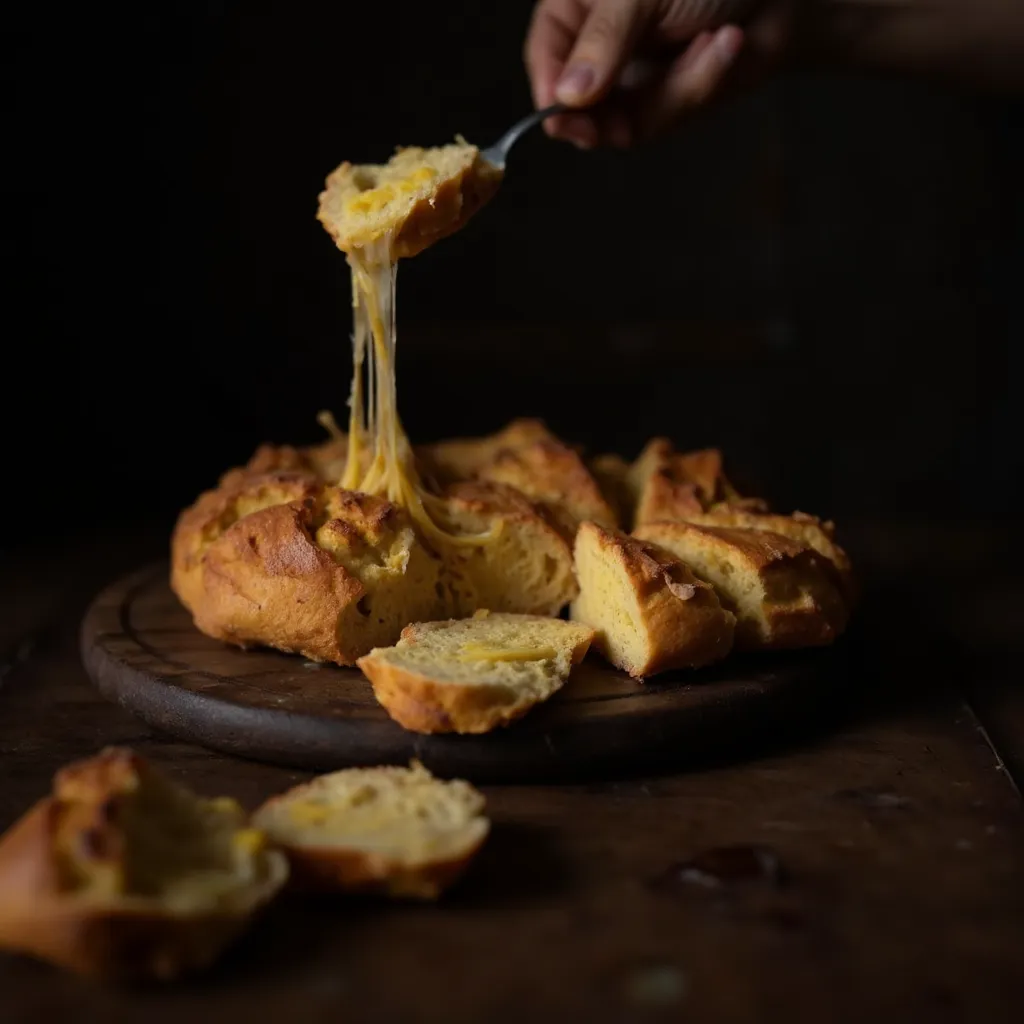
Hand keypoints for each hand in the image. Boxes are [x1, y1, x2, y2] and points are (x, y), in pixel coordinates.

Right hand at [524, 0, 794, 147]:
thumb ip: (604, 40)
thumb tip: (567, 94)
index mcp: (579, 5)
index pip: (545, 59)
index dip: (551, 93)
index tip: (565, 118)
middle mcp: (600, 44)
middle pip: (578, 106)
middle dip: (614, 113)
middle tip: (625, 125)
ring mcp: (632, 76)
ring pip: (624, 121)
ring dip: (679, 87)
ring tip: (720, 40)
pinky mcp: (665, 99)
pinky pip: (664, 119)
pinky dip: (701, 84)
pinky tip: (727, 45)